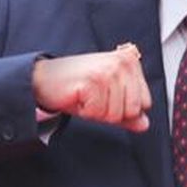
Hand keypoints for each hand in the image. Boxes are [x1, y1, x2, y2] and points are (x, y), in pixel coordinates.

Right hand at [31, 44, 150, 131]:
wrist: (42, 78)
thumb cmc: (74, 86)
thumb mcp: (107, 97)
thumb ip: (127, 111)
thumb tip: (144, 124)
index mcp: (130, 62)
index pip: (145, 103)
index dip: (122, 107)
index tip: (104, 95)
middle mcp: (122, 63)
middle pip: (132, 110)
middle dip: (110, 112)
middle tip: (93, 97)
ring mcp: (108, 71)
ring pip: (115, 114)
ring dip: (95, 112)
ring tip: (84, 96)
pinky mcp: (93, 81)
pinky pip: (97, 114)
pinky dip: (84, 112)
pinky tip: (77, 96)